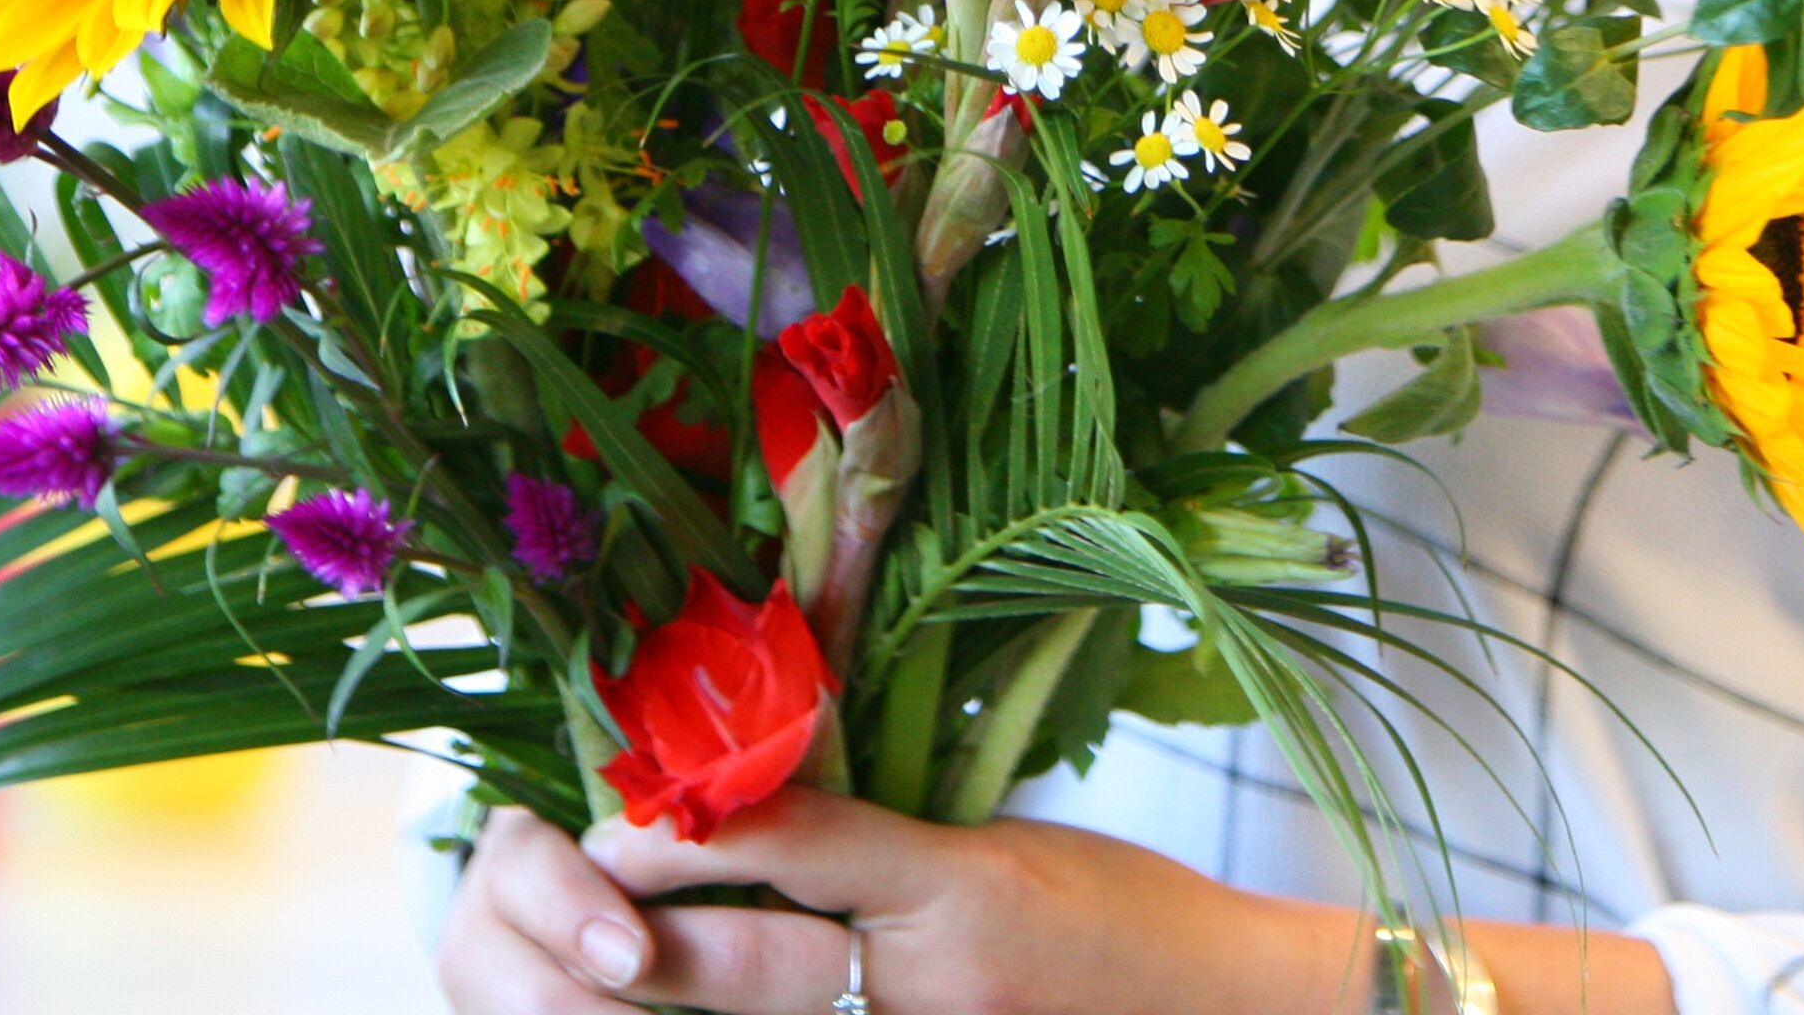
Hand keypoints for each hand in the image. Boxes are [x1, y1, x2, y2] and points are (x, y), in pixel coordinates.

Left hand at [439, 786, 1359, 1014]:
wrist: (1227, 1008)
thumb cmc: (1125, 913)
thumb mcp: (995, 846)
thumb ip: (876, 838)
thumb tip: (752, 809)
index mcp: (951, 889)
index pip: (788, 847)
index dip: (682, 833)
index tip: (608, 816)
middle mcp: (925, 983)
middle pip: (742, 968)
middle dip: (643, 940)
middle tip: (576, 907)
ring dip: (686, 994)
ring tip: (620, 960)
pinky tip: (701, 1003)